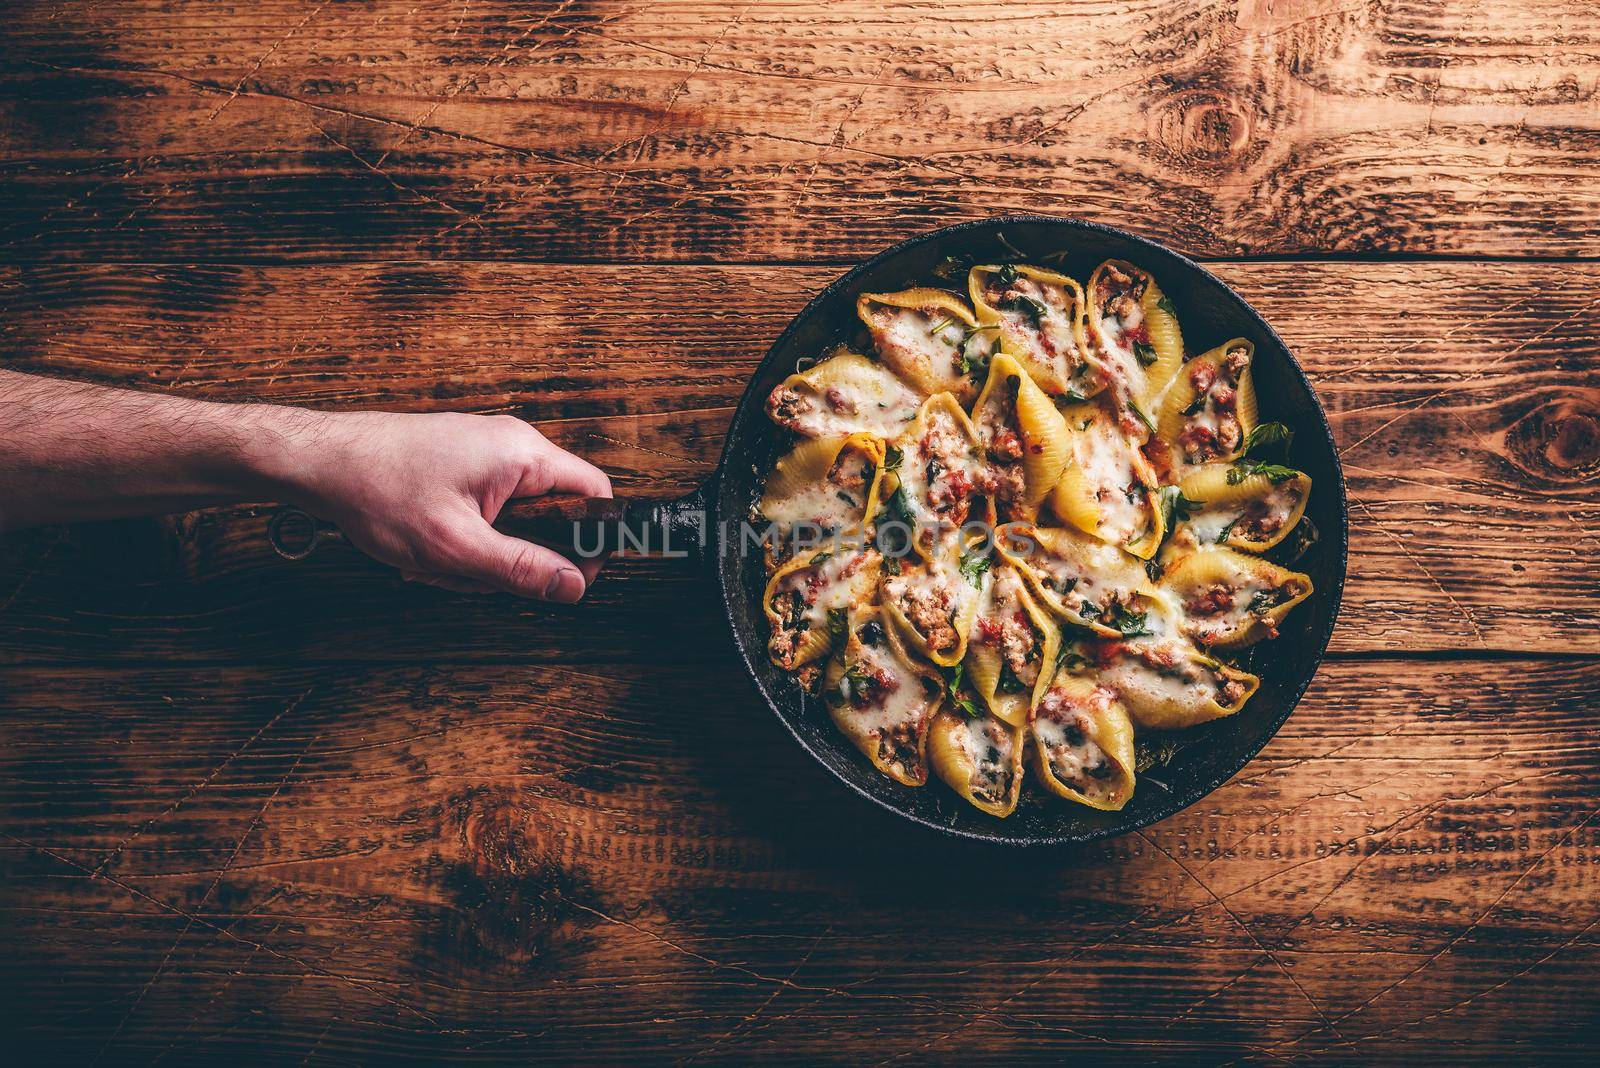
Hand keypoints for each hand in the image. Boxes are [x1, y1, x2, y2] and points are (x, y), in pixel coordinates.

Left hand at [284, 411, 610, 601]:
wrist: (321, 461)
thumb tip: (572, 586)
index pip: (595, 495)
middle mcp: (511, 448)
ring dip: (479, 555)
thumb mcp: (455, 544)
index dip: (590, 542)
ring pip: (514, 523)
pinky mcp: (462, 468)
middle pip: (552, 517)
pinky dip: (461, 541)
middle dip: (514, 557)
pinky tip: (424, 549)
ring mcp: (485, 456)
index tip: (564, 577)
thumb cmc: (378, 490)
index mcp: (521, 455)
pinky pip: (486, 515)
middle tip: (470, 570)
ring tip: (435, 559)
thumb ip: (520, 568)